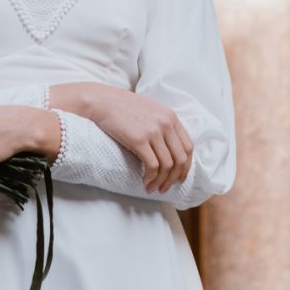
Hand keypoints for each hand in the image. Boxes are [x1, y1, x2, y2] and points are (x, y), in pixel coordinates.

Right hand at [49, 83, 192, 194]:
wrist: (101, 101)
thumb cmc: (122, 107)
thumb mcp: (150, 110)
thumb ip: (162, 124)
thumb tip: (168, 149)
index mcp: (170, 116)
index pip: (188, 147)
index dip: (186, 166)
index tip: (179, 177)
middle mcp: (166, 123)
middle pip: (180, 158)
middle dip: (175, 178)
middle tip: (165, 187)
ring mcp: (153, 131)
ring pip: (167, 165)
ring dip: (161, 181)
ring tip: (153, 188)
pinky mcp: (139, 140)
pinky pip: (152, 166)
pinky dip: (151, 178)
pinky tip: (145, 182)